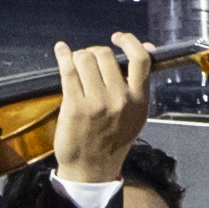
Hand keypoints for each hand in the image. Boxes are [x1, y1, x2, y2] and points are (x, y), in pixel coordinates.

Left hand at [48, 35, 151, 193]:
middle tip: (88, 62)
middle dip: (94, 53)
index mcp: (139, 100)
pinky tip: (60, 51)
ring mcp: (97, 102)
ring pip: (85, 58)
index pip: (141, 60)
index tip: (117, 38)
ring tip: (75, 66)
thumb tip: (148, 46)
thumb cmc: (112, 141)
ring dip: (78, 57)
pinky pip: (68, 70)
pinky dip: (63, 56)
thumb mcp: (135, 115)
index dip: (129, 41)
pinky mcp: (75, 105)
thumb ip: (138, 84)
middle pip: (105, 55)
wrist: (91, 170)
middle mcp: (120, 99)